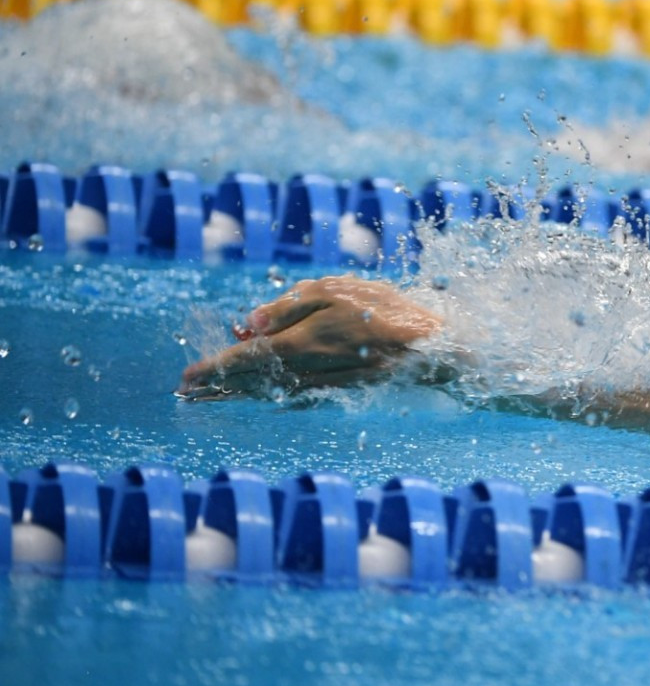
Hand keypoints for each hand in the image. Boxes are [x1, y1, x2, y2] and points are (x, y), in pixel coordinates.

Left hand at [178, 276, 442, 399]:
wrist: (427, 347)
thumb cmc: (383, 309)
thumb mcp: (333, 290)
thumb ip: (288, 305)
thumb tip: (249, 323)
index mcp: (299, 343)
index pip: (243, 359)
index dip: (213, 368)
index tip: (186, 378)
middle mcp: (303, 371)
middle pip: (249, 382)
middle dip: (217, 386)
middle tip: (188, 391)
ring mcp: (318, 386)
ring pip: (266, 392)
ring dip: (237, 394)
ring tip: (213, 395)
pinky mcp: (333, 391)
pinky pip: (289, 396)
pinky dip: (266, 395)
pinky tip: (258, 395)